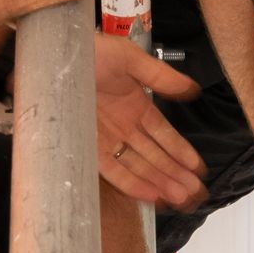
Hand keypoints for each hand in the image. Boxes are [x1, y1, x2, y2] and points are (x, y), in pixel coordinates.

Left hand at [92, 32, 206, 210]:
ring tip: (180, 200)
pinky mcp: (86, 146)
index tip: (198, 170)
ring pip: (137, 167)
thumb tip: (192, 90)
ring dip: (158, 183)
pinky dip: (131, 183)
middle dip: (175, 175)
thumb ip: (161, 77)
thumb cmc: (90, 52)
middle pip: (154, 156)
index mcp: (135, 106)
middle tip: (195, 194)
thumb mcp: (130, 59)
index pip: (164, 136)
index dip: (181, 153)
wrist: (55, 57)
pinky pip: (112, 170)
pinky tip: (150, 195)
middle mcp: (122, 127)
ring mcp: (105, 139)